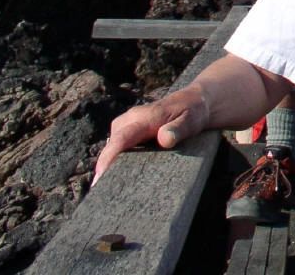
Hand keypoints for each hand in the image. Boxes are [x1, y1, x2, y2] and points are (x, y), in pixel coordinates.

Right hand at [93, 84, 208, 180]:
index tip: (100, 177)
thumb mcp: (191, 120)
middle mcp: (130, 120)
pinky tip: (120, 177)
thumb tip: (164, 139)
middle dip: (104, 168)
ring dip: (111, 165)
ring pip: (113, 148)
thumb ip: (178, 129)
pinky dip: (117, 160)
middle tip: (102, 193)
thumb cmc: (192, 112)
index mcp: (144, 118)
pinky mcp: (127, 131)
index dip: (109, 158)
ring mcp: (126, 124)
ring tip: (110, 190)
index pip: (122, 139)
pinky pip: (118, 147)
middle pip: (112, 146)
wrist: (193, 101)